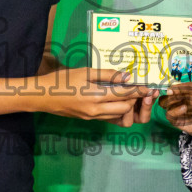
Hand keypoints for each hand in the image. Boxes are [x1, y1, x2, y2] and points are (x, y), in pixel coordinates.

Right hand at [31, 68, 156, 122]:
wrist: (43, 97)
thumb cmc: (63, 80)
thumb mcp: (85, 72)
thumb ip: (107, 75)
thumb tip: (126, 77)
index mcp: (96, 96)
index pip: (124, 94)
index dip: (138, 90)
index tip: (148, 87)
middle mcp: (96, 110)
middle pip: (126, 108)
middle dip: (135, 99)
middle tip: (138, 89)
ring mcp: (93, 117)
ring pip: (119, 115)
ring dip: (126, 105)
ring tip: (128, 94)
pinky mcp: (89, 119)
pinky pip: (109, 118)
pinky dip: (116, 110)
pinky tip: (116, 100)